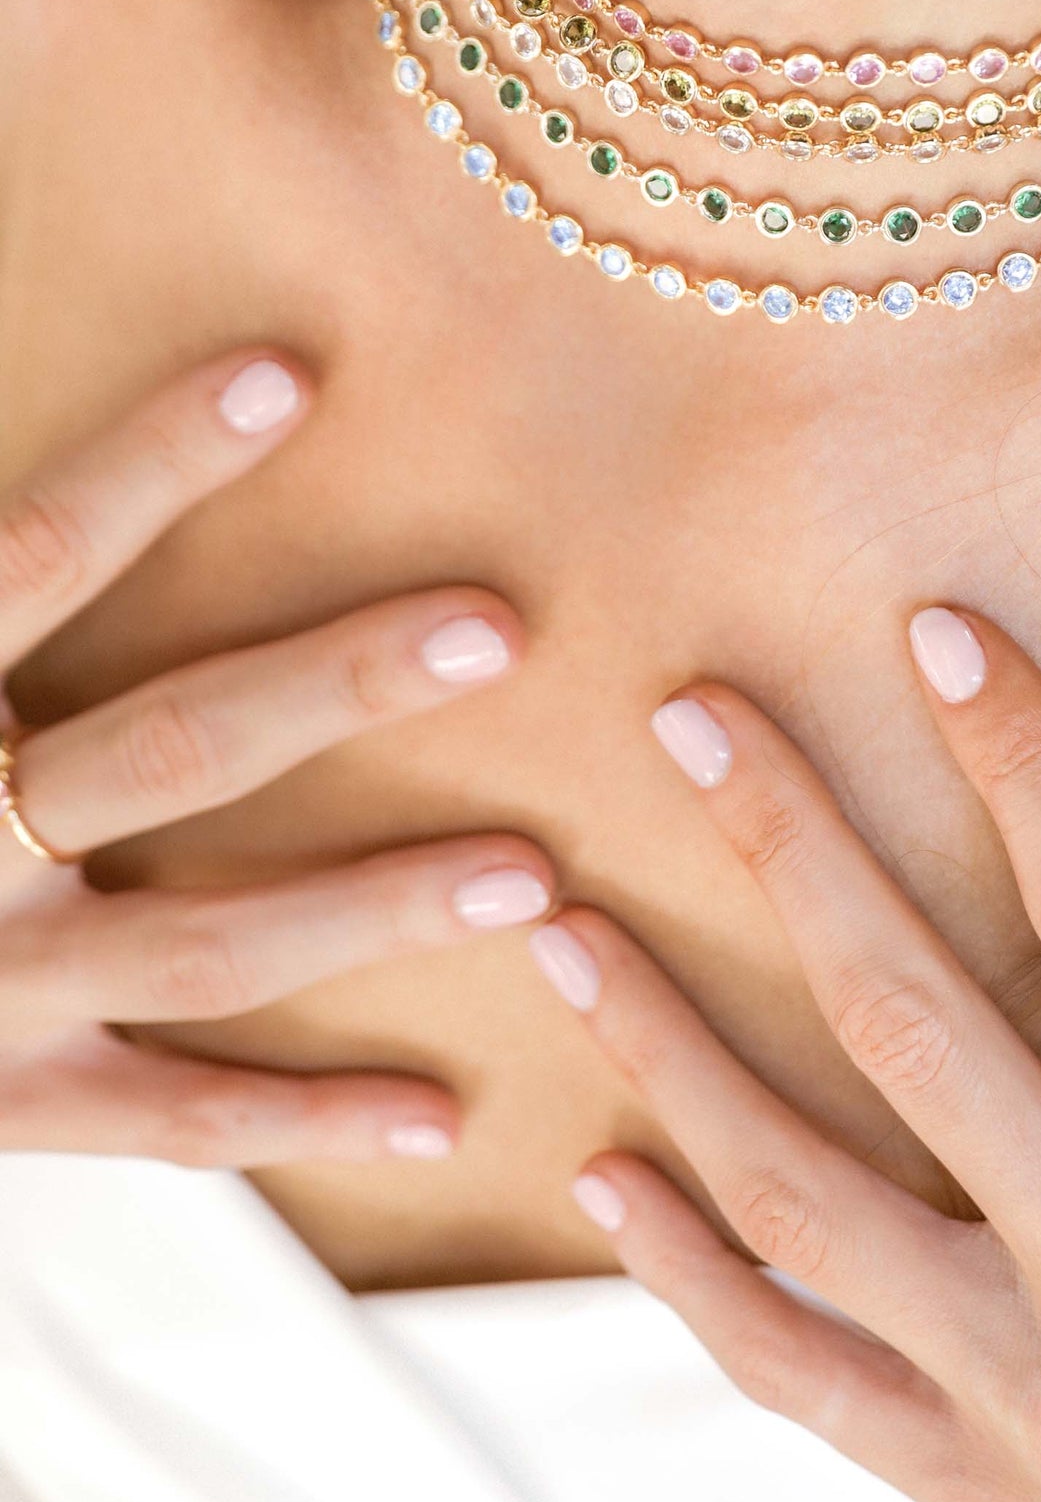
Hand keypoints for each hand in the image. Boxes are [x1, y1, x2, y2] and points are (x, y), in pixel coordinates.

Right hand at [0, 353, 553, 1166]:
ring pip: (207, 945)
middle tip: (493, 628)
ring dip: (373, 909)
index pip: (34, 561)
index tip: (285, 379)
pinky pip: (175, 1122)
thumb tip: (16, 404)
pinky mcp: (11, 1104)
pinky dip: (305, 1123)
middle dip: (336, 688)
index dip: (153, 467)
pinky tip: (442, 1115)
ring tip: (527, 879)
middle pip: (170, 750)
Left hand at [528, 609, 1040, 1501]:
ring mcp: (1027, 1389)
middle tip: (691, 719)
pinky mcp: (967, 1483)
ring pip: (802, 1188)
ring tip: (566, 929)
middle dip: (794, 848)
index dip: (1030, 767)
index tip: (939, 641)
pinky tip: (598, 1177)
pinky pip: (790, 1367)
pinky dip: (681, 1271)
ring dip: (667, 1045)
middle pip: (918, 1021)